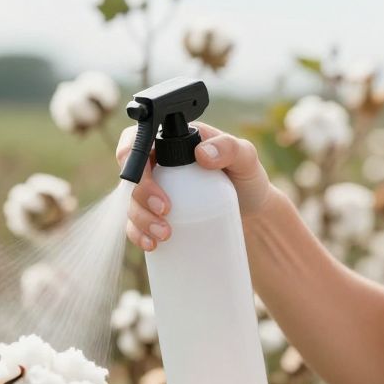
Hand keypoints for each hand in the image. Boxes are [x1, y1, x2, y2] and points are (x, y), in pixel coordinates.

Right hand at [116, 121, 274, 252]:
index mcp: (172, 140)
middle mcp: (158, 163)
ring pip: (131, 201)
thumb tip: (202, 154)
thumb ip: (229, 148)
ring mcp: (154, 190)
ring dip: (139, 218)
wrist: (252, 212)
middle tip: (164, 210)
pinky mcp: (155, 214)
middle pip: (132, 174)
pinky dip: (138, 234)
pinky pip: (135, 223)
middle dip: (140, 193)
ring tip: (164, 234)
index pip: (138, 138)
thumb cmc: (247, 178)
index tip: (147, 176)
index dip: (132, 153)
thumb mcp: (246, 158)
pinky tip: (151, 244)